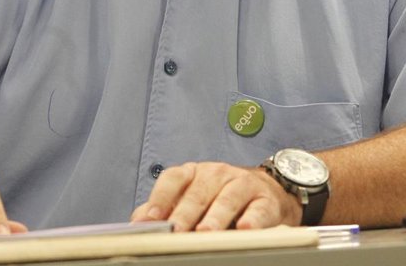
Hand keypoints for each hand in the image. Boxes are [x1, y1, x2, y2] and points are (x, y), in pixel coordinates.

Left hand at [131, 161, 300, 231]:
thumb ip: (165, 208)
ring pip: (228, 198)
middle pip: (198, 192)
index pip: (173, 179)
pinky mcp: (265, 199)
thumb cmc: (220, 198)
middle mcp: (216, 173)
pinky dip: (252, 219)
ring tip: (206, 232)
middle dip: (185, 213)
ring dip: (216, 216)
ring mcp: (242, 183)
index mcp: (193, 173)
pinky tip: (245, 229)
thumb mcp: (191, 198)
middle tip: (177, 232)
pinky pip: (258, 208)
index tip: (151, 219)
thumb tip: (139, 221)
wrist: (267, 193)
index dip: (161, 198)